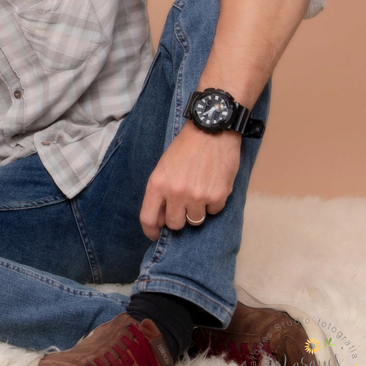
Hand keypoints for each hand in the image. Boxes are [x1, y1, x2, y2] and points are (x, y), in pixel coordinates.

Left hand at [140, 124, 240, 240]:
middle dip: (178, 219)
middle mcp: (176, 193)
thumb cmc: (185, 148)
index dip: (151, 231)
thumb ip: (160, 193)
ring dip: (196, 210)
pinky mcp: (218, 196)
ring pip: (195, 220)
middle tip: (183, 206)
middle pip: (174, 225)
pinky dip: (213, 203)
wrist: (211, 131)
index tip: (156, 234)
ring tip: (199, 191)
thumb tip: (161, 219)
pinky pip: (214, 211)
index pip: (148, 218)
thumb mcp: (163, 168)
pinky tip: (212, 185)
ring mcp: (197, 196)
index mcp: (157, 185)